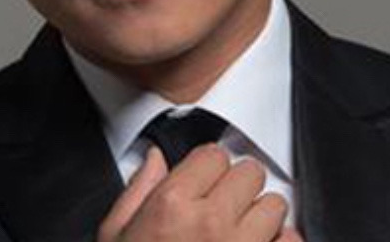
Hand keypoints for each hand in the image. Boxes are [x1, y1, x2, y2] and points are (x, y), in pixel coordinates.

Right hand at [97, 144, 302, 241]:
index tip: (205, 181)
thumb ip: (137, 192)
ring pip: (274, 205)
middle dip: (238, 187)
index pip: (213, 155)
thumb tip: (154, 161)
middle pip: (248, 174)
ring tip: (240, 234)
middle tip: (223, 207)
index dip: (208, 168)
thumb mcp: (115, 237)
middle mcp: (211, 223)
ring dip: (261, 216)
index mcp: (171, 206)